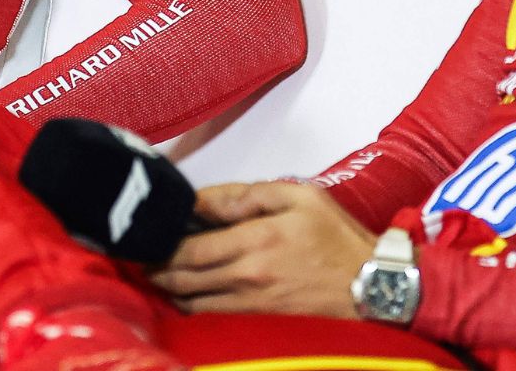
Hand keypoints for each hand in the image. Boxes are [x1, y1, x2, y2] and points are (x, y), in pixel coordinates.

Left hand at [147, 181, 374, 317]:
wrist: (373, 286)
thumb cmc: (338, 238)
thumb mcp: (299, 197)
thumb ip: (247, 194)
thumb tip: (203, 200)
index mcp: (254, 240)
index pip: (188, 248)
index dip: (160, 244)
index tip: (147, 234)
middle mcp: (246, 276)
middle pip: (182, 278)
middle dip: (156, 268)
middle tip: (141, 257)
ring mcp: (251, 304)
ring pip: (191, 302)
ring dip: (168, 290)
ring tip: (157, 275)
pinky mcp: (258, 321)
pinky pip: (212, 317)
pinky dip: (192, 307)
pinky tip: (185, 296)